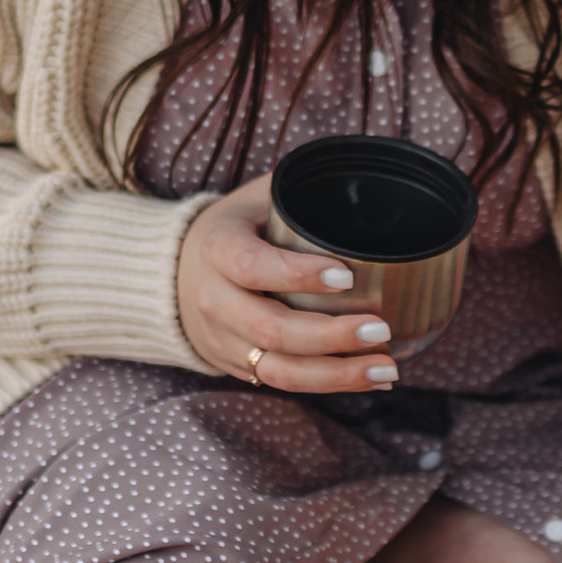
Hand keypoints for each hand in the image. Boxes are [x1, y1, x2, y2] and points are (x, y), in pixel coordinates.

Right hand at [176, 175, 399, 395]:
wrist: (175, 274)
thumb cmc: (235, 228)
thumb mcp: (255, 199)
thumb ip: (300, 190)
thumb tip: (365, 179)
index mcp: (216, 250)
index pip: (253, 266)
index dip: (298, 275)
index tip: (348, 275)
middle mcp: (214, 301)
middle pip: (271, 329)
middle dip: (330, 336)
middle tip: (381, 329)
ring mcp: (224, 340)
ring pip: (280, 370)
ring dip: (337, 375)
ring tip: (387, 368)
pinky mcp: (238, 367)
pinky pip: (285, 382)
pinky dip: (332, 384)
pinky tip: (372, 377)